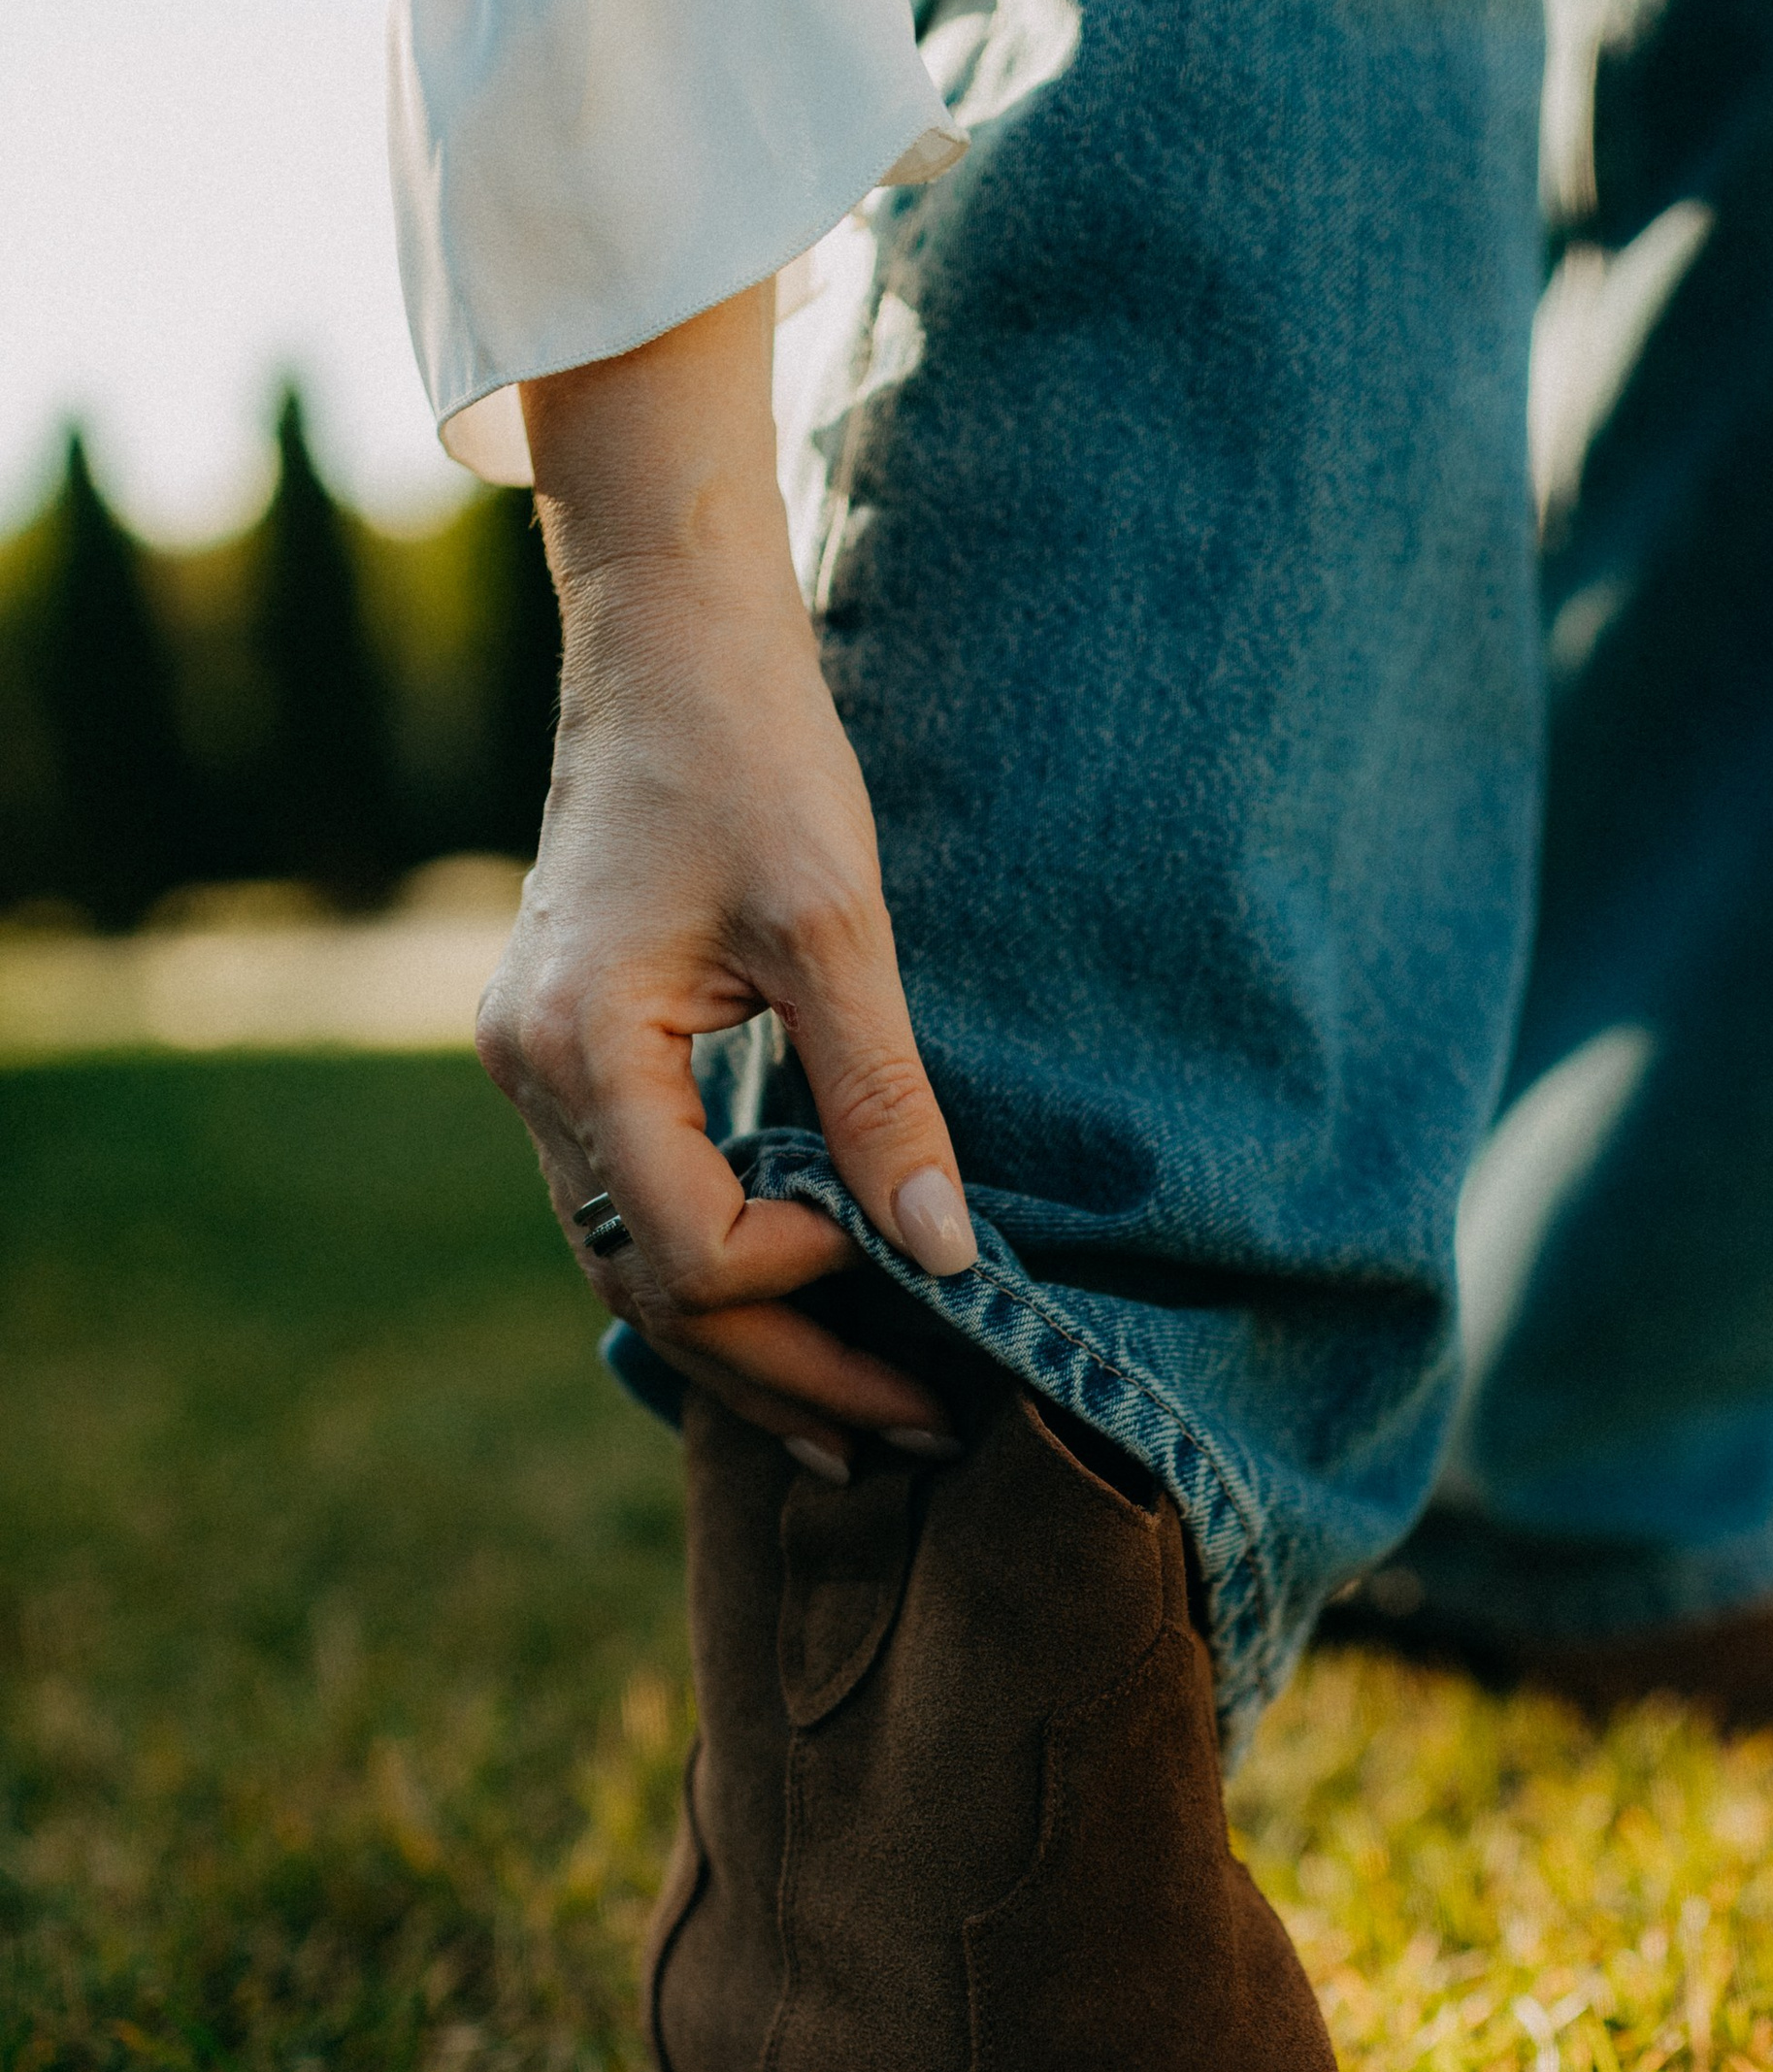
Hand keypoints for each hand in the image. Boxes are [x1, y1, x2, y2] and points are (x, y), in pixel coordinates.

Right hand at [477, 288, 976, 1479]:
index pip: (692, 1249)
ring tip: (865, 1423)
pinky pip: (629, 1207)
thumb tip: (945, 1254)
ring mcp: (532, 1070)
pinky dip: (713, 1274)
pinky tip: (796, 1318)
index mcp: (579, 1047)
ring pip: (629, 1266)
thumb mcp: (837, 921)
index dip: (809, 1282)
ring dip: (749, 1348)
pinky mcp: (564, 1053)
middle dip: (786, 1375)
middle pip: (650, 1290)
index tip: (911, 1254)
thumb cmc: (753, 749)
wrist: (668, 636)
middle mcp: (529, 1076)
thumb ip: (882, 1094)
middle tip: (917, 1435)